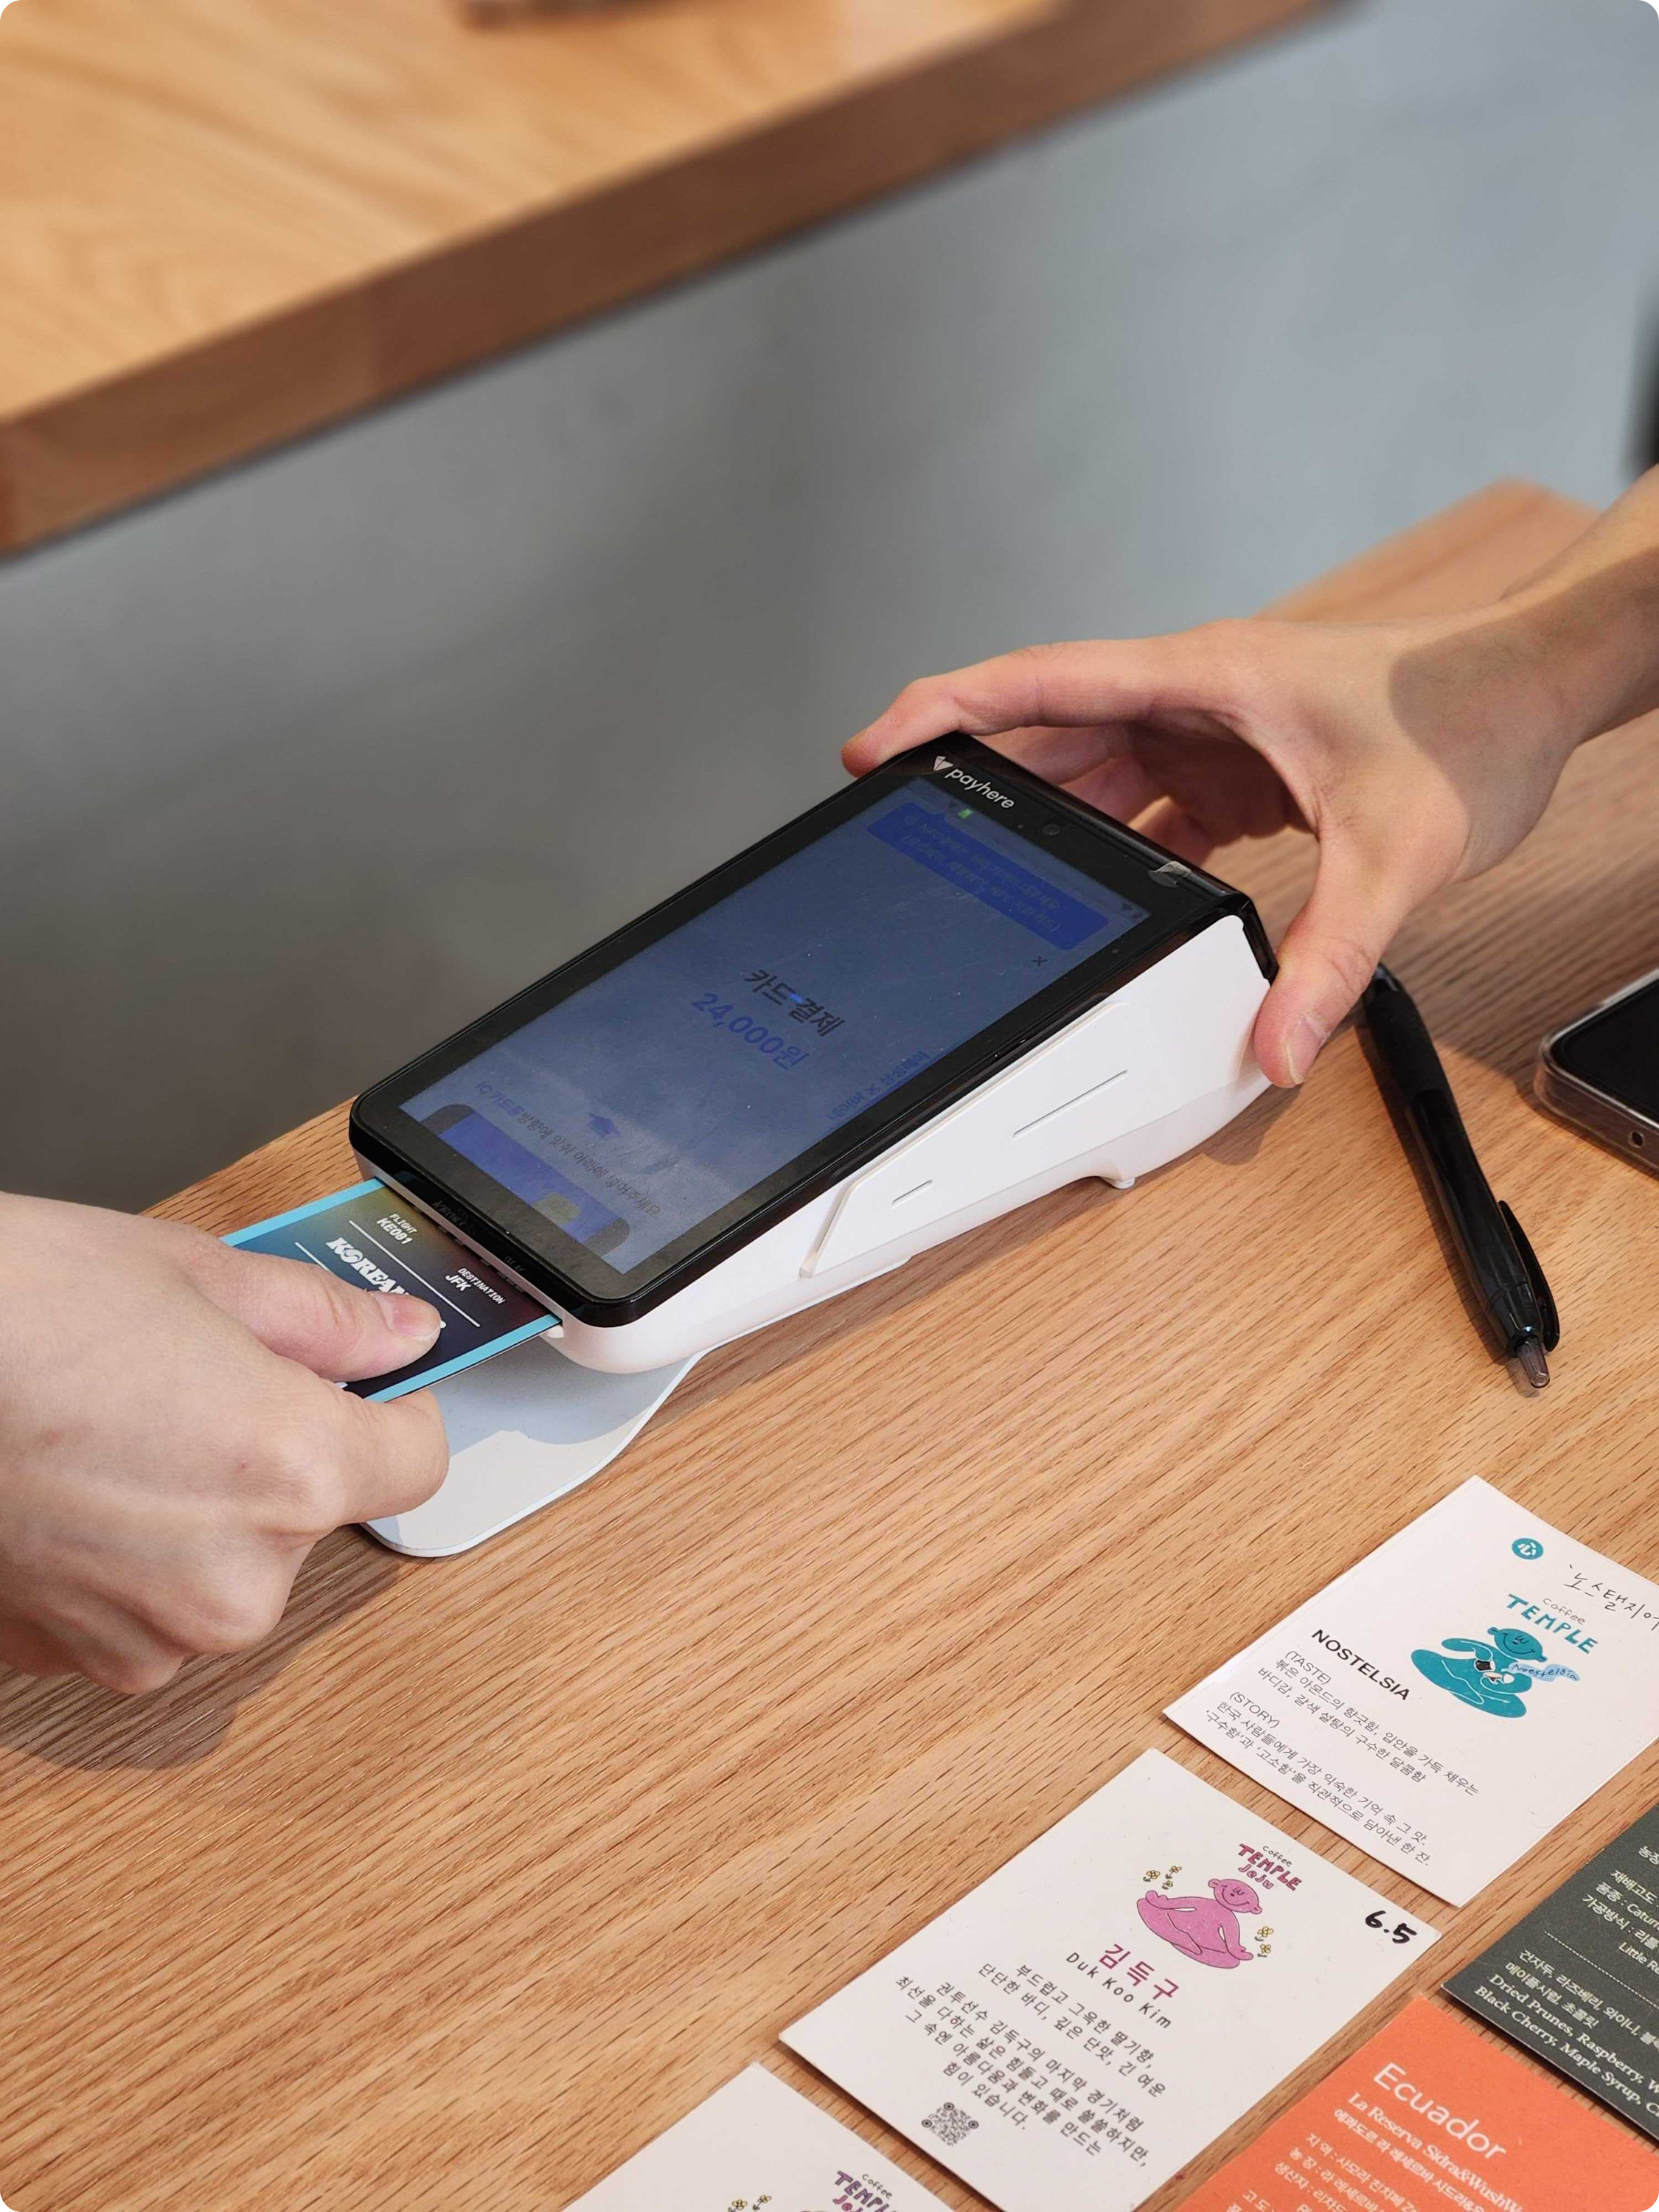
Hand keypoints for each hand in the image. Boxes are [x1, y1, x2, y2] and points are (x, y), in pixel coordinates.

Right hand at [0, 1195, 448, 1693]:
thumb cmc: (15, 1309)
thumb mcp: (194, 1274)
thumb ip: (321, 1321)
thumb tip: (398, 1339)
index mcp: (291, 1472)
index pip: (417, 1461)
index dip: (394, 1412)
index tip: (365, 1386)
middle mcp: (235, 1579)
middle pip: (312, 1517)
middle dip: (274, 1453)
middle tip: (191, 1380)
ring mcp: (150, 1635)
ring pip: (225, 1565)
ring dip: (196, 1509)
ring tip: (113, 1427)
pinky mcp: (75, 1660)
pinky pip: (144, 1604)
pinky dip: (125, 1553)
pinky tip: (68, 1483)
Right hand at [845, 601, 1586, 1083]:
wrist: (1537, 691)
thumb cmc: (1470, 725)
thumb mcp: (1397, 853)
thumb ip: (1332, 957)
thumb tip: (1278, 1043)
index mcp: (1203, 680)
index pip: (1043, 687)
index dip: (948, 712)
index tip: (875, 745)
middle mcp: (1196, 696)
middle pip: (1050, 735)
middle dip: (970, 779)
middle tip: (897, 829)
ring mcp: (1215, 730)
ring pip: (1096, 771)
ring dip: (1041, 820)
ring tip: (977, 876)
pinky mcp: (1241, 766)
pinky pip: (1151, 806)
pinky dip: (1117, 849)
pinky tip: (1102, 897)